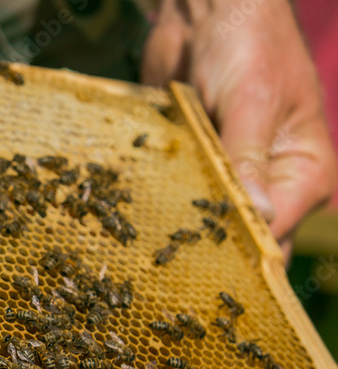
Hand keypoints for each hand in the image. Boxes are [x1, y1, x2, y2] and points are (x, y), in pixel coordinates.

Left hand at [141, 0, 335, 249]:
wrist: (206, 12)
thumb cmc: (248, 44)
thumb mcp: (252, 101)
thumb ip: (247, 158)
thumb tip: (259, 216)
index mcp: (304, 174)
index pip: (277, 232)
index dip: (244, 254)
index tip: (206, 268)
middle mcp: (270, 185)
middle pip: (242, 241)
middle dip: (209, 255)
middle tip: (170, 273)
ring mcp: (228, 179)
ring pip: (204, 228)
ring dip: (178, 236)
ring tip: (148, 254)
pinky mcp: (192, 169)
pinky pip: (174, 201)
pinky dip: (158, 210)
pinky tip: (133, 229)